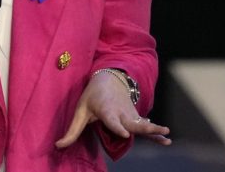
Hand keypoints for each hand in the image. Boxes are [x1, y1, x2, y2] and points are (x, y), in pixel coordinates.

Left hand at [55, 71, 170, 147]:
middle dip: (143, 128)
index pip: (111, 119)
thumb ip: (72, 130)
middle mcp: (121, 112)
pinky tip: (166, 140)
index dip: (117, 126)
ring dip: (154, 130)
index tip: (125, 133)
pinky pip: (146, 126)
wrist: (110, 79)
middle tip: (153, 130)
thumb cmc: (92, 96)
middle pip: (132, 122)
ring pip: (143, 124)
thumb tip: (58, 146)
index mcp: (106, 109)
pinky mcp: (135, 118)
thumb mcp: (80, 110)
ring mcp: (130, 115)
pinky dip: (155, 132)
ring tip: (166, 136)